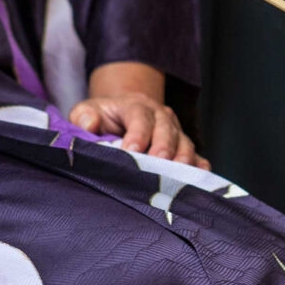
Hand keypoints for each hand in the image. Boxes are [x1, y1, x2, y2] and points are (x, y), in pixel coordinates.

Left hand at [69, 93, 210, 169]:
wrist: (124, 114)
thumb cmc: (104, 117)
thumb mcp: (87, 111)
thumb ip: (83, 116)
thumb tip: (89, 126)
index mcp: (137, 106)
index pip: (140, 117)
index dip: (137, 133)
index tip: (131, 151)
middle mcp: (161, 116)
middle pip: (167, 130)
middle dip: (164, 147)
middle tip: (159, 163)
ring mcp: (176, 131)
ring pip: (185, 143)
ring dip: (183, 159)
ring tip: (178, 174)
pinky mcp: (184, 147)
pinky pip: (197, 156)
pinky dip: (200, 167)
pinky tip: (201, 179)